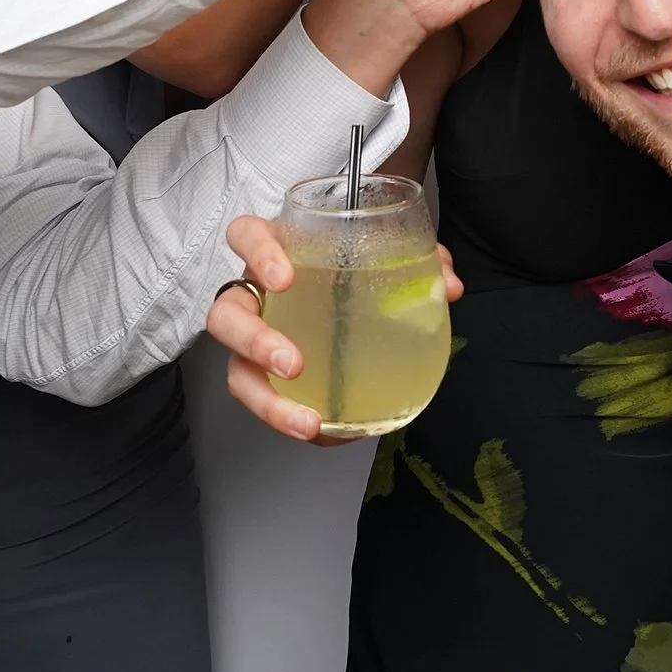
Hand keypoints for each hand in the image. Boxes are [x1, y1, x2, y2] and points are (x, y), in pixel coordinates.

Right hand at [209, 214, 464, 443]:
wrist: (350, 285)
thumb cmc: (353, 263)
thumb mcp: (385, 252)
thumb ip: (419, 259)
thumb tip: (447, 285)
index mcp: (275, 250)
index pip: (245, 236)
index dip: (256, 254)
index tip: (283, 278)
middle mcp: (254, 294)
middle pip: (224, 315)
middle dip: (253, 341)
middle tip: (293, 363)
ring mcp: (255, 338)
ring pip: (237, 371)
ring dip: (267, 401)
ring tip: (307, 423)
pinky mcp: (266, 376)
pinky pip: (269, 403)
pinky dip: (296, 419)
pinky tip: (328, 434)